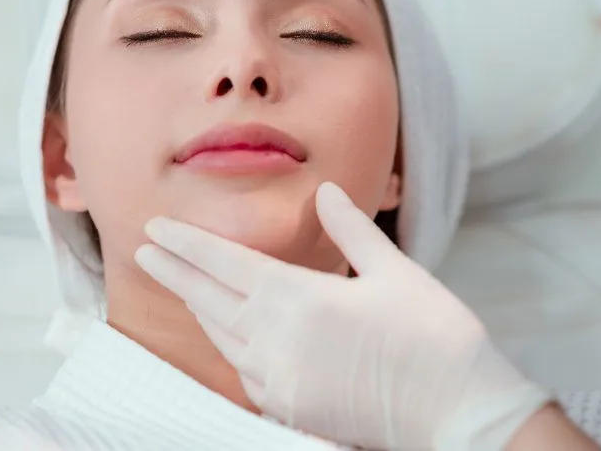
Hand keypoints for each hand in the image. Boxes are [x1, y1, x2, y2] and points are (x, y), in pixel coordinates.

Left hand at [134, 182, 553, 449]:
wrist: (456, 407)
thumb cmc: (433, 333)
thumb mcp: (394, 269)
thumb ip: (351, 229)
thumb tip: (326, 192)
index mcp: (300, 298)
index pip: (226, 264)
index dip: (188, 244)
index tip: (155, 228)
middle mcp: (278, 341)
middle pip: (212, 301)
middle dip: (177, 274)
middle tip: (144, 253)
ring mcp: (282, 381)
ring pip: (225, 340)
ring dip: (203, 310)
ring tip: (186, 289)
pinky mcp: (293, 409)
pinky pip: (248, 373)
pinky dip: (233, 348)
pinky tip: (234, 339)